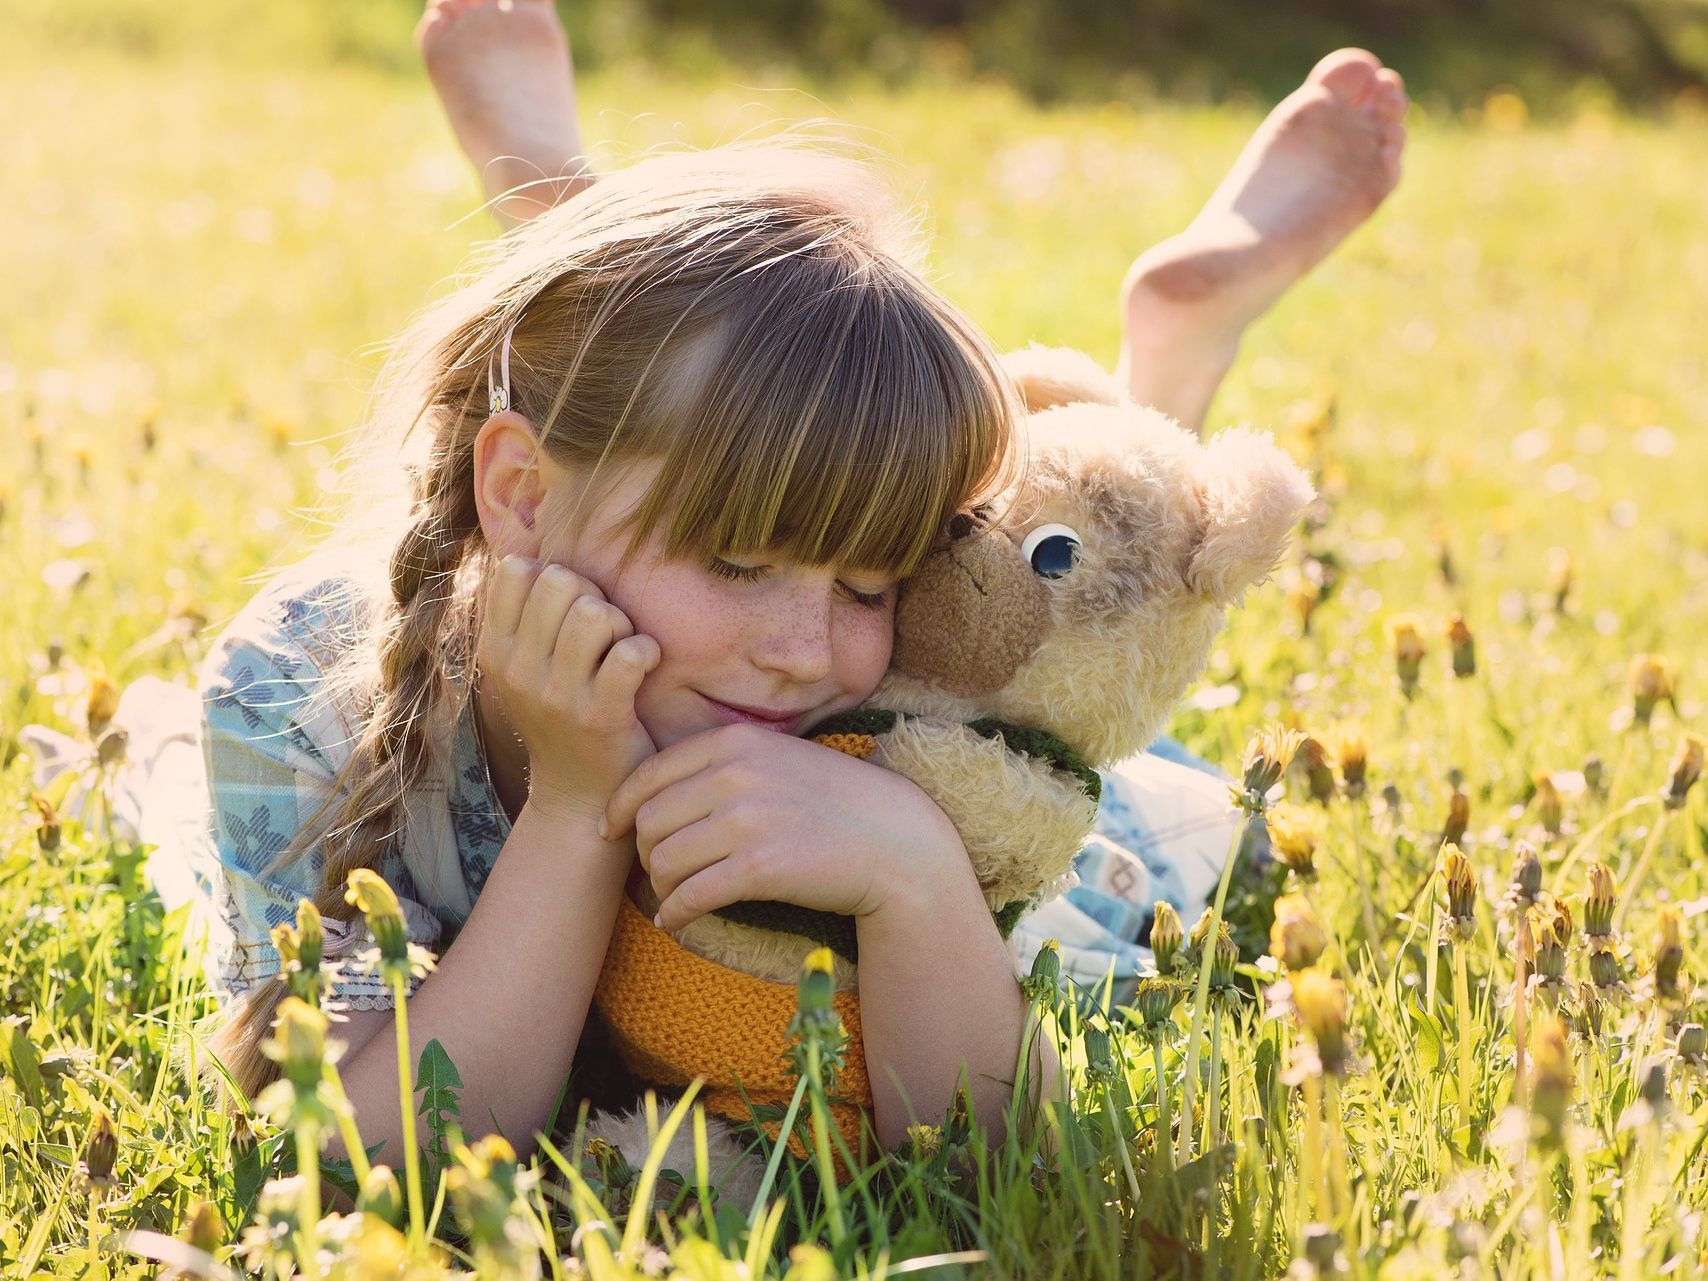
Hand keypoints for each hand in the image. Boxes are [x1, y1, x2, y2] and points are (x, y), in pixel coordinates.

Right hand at [476, 555, 659, 820]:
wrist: (579, 795)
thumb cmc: (561, 714)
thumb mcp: (524, 665)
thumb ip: (523, 610)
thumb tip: (524, 541)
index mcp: (494, 650)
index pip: (517, 570)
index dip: (553, 576)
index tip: (567, 611)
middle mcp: (517, 671)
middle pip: (562, 581)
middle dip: (594, 596)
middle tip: (604, 633)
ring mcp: (557, 696)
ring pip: (596, 613)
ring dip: (620, 625)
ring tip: (620, 650)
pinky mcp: (601, 717)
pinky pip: (632, 653)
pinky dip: (647, 652)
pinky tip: (643, 668)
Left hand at [602, 723, 967, 930]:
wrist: (895, 840)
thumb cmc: (834, 802)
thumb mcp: (777, 758)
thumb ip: (723, 764)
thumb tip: (656, 796)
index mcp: (734, 741)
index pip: (649, 773)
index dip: (619, 807)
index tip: (610, 830)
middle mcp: (735, 774)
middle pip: (648, 820)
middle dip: (642, 852)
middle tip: (657, 872)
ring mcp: (746, 820)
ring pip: (662, 860)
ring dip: (660, 887)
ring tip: (673, 897)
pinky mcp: (759, 867)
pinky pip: (689, 895)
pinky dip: (674, 914)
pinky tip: (677, 921)